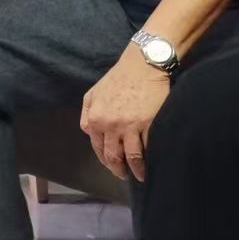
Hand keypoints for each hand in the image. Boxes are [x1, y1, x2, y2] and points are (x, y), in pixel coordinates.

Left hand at [80, 49, 171, 180]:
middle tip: (124, 175)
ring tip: (141, 175)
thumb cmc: (119, 77)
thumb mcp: (93, 93)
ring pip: (131, 156)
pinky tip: (152, 161)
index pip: (99, 149)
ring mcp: (130, 126)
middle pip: (114, 157)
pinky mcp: (149, 123)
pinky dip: (149, 157)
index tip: (113, 166)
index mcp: (95, 120)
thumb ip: (86, 114)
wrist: (143, 64)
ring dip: (135, 169)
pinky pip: (147, 146)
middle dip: (118, 169)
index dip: (106, 160)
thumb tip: (89, 132)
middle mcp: (110, 126)